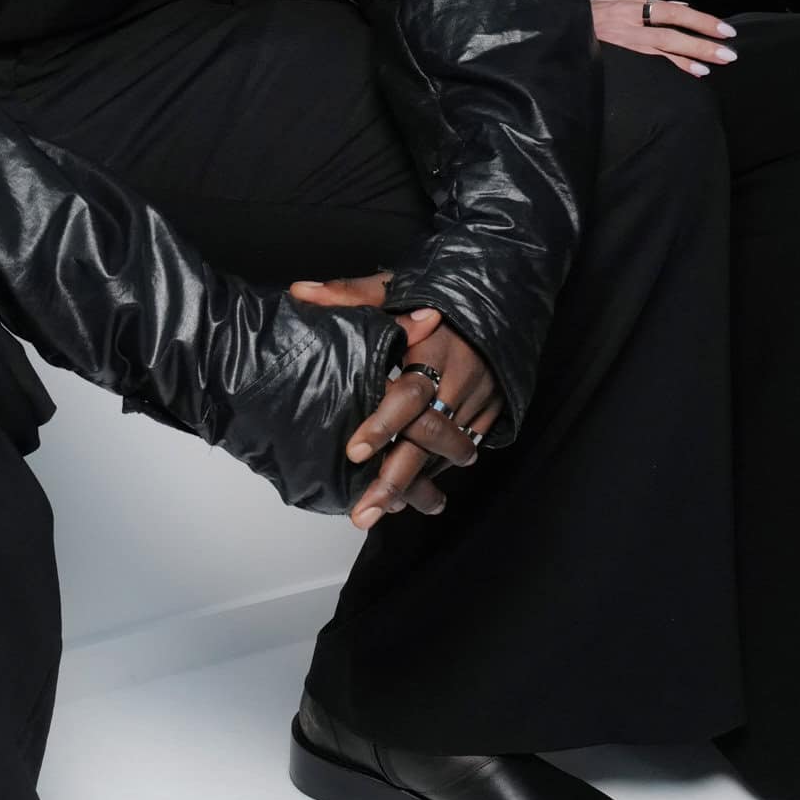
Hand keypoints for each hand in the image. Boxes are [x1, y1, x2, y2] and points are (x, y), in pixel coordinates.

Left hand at [288, 273, 503, 529]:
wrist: (499, 298)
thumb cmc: (436, 296)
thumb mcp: (393, 287)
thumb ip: (350, 294)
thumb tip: (300, 292)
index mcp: (435, 346)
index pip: (410, 393)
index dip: (383, 423)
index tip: (355, 451)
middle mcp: (461, 377)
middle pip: (430, 436)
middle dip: (397, 475)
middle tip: (365, 508)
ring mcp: (480, 399)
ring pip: (446, 452)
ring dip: (414, 485)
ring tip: (378, 512)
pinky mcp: (491, 412)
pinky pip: (464, 450)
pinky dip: (434, 474)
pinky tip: (407, 498)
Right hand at [592, 0, 736, 76]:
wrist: (559, 26)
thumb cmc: (586, 13)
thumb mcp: (614, 0)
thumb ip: (645, 2)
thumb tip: (678, 5)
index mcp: (631, 5)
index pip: (672, 10)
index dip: (698, 19)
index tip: (722, 28)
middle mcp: (630, 22)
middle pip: (673, 30)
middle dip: (702, 39)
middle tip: (729, 50)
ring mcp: (625, 40)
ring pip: (665, 46)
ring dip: (694, 54)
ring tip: (718, 61)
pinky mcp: (619, 54)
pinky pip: (652, 60)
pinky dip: (675, 65)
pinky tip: (695, 71)